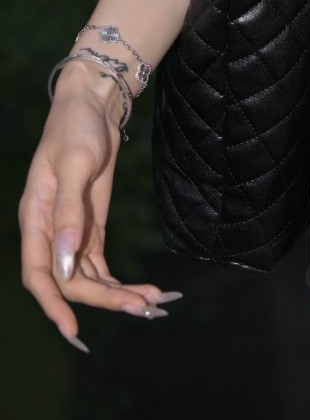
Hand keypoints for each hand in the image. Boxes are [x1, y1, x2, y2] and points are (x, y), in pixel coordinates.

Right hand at [19, 68, 179, 351]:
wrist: (92, 103)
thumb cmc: (76, 128)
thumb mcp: (75, 165)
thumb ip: (69, 213)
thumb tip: (63, 262)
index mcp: (35, 219)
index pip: (38, 274)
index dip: (53, 304)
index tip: (73, 329)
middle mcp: (49, 232)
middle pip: (69, 281)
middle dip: (103, 299)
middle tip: (140, 309)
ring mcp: (70, 231)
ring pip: (86, 277)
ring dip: (115, 294)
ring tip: (150, 305)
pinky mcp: (89, 227)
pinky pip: (99, 265)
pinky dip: (117, 280)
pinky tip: (143, 290)